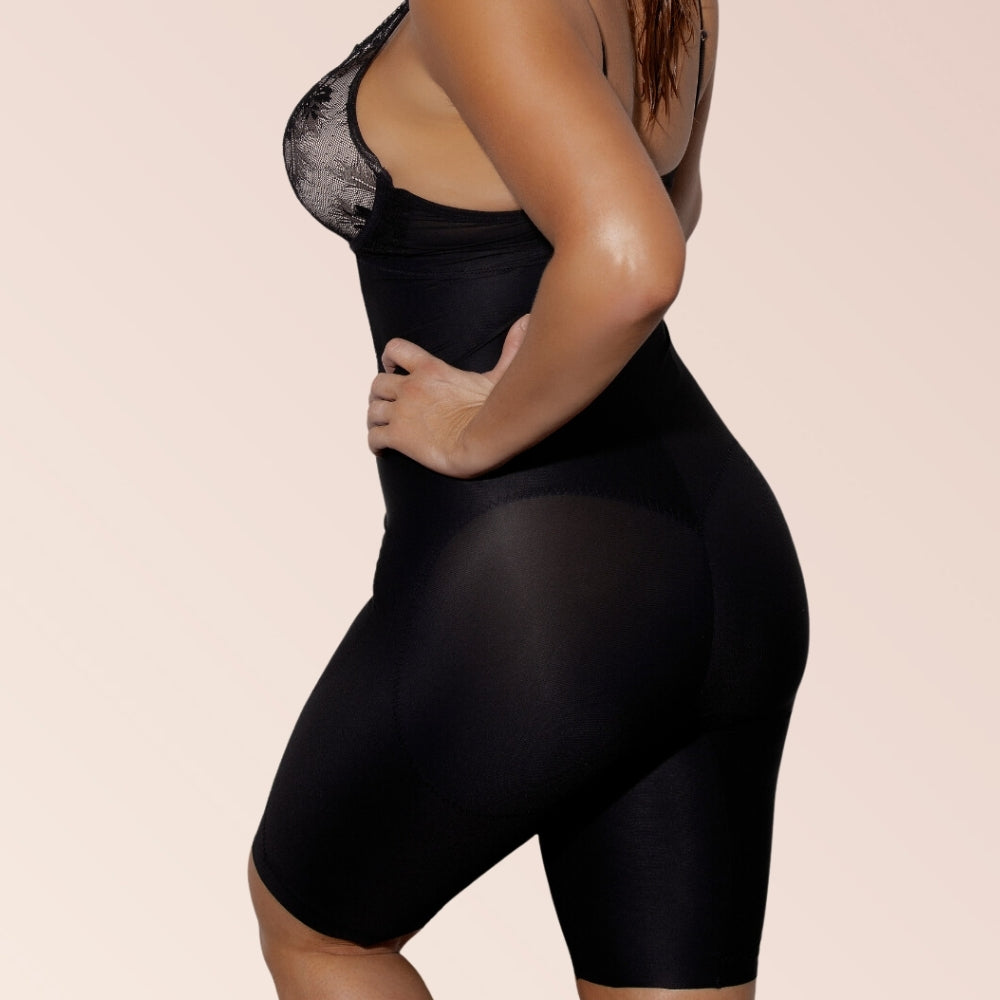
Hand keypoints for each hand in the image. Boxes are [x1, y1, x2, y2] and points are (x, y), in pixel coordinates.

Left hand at [367, 313, 529, 477]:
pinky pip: (373, 437)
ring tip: (380, 426)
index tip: (390, 365)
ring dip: (374, 418)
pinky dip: (373, 443)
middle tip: (384, 403)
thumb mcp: (500, 376)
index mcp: (430, 369)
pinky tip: (381, 450)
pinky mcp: (398, 437)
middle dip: (378, 393)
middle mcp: (410, 388)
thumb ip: (510, 348)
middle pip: (377, 383)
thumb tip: (527, 321)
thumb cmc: (494, 412)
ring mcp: (402, 413)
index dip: (388, 357)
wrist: (482, 443)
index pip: (396, 349)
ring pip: (372, 410)